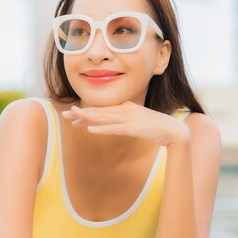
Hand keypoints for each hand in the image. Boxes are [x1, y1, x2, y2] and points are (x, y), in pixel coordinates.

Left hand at [62, 102, 188, 145]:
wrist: (172, 130)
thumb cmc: (156, 127)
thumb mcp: (137, 122)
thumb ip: (125, 122)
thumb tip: (114, 125)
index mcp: (125, 108)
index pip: (101, 111)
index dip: (86, 114)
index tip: (73, 117)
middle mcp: (124, 110)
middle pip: (98, 112)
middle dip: (81, 114)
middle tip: (65, 115)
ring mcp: (128, 118)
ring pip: (103, 118)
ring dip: (87, 118)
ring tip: (73, 119)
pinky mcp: (132, 127)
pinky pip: (113, 128)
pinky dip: (101, 129)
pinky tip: (90, 129)